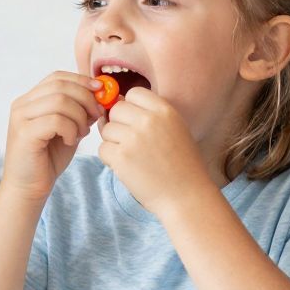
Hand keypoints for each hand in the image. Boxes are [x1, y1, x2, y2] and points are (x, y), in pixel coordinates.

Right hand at [0, 72, 102, 200]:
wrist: (29, 187)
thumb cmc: (48, 159)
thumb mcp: (68, 129)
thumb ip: (78, 111)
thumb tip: (102, 95)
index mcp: (30, 100)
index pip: (57, 77)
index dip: (81, 80)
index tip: (100, 91)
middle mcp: (22, 105)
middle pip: (60, 85)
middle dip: (85, 97)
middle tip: (96, 115)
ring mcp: (20, 118)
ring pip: (60, 101)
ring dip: (79, 116)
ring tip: (82, 132)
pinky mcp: (24, 133)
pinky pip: (56, 120)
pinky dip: (70, 129)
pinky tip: (71, 141)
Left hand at [96, 86, 217, 218]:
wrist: (187, 196)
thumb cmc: (181, 165)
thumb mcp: (174, 129)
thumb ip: (148, 115)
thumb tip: (113, 103)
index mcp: (165, 111)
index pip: (133, 93)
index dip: (131, 107)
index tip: (137, 123)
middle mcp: (149, 120)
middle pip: (116, 109)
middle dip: (119, 124)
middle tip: (133, 143)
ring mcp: (133, 138)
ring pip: (107, 129)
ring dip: (114, 142)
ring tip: (133, 157)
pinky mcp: (121, 157)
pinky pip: (103, 149)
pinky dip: (110, 159)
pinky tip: (128, 168)